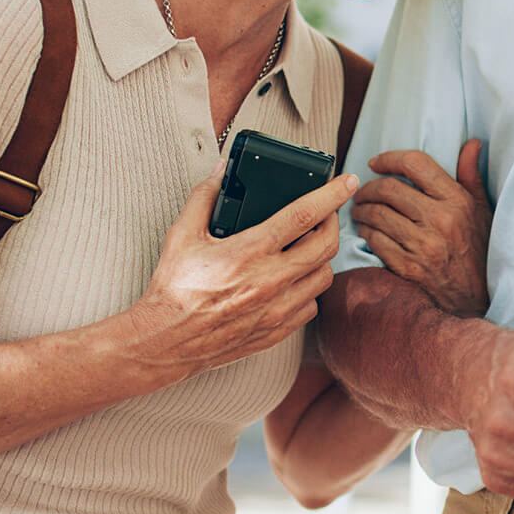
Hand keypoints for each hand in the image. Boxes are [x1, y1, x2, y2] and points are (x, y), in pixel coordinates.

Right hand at [128, 162, 358, 380]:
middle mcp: (270, 281)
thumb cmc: (173, 290)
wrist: (165, 342)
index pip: (304, 215)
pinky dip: (310, 290)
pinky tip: (295, 280)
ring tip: (310, 246)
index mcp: (250, 252)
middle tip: (326, 214)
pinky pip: (311, 307)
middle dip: (333, 222)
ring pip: (324, 277)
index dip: (331, 194)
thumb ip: (204, 197)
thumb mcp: (182, 235)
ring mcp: (277, 309)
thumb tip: (220, 172)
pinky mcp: (276, 331)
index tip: (348, 181)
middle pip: (326, 245)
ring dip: (323, 257)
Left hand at [350, 140, 491, 318]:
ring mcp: (423, 245)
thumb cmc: (479, 249)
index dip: (390, 158)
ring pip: (378, 215)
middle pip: (390, 189)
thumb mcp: (482, 209)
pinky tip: (366, 230)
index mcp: (456, 200)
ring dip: (362, 209)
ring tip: (359, 209)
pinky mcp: (409, 267)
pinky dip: (366, 232)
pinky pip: (376, 241)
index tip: (376, 162)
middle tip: (362, 190)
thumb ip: (471, 174)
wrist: (478, 298)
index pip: (416, 164)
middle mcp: (440, 220)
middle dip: (369, 187)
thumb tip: (472, 144)